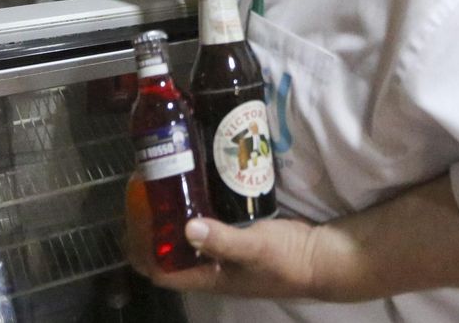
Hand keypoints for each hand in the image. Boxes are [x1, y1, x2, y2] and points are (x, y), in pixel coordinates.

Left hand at [123, 175, 335, 299]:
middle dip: (148, 223)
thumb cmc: (289, 260)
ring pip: (179, 234)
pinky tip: (189, 181)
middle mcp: (206, 266)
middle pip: (163, 250)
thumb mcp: (257, 249)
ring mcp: (218, 250)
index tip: (136, 212)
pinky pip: (200, 220)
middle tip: (144, 187)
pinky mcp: (231, 233)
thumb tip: (188, 227)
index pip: (158, 269)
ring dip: (165, 212)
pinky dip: (189, 204)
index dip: (141, 245)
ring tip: (159, 179)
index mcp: (206, 277)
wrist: (322, 256)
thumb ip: (224, 240)